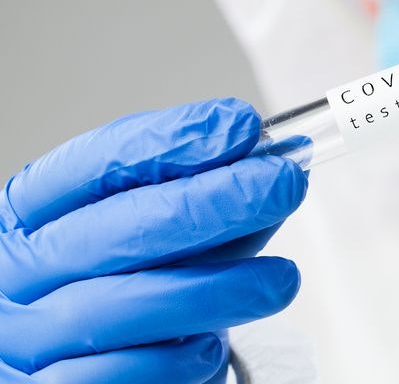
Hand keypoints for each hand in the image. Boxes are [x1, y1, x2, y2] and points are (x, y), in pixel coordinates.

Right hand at [0, 98, 307, 382]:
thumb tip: (272, 165)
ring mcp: (25, 334)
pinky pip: (122, 373)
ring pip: (123, 306)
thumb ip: (207, 200)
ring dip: (216, 289)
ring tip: (282, 279)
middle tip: (284, 185)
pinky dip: (176, 356)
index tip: (242, 127)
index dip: (172, 141)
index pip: (96, 163)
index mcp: (31, 211)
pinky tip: (213, 343)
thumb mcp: (153, 233)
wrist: (85, 370)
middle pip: (117, 229)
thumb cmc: (123, 285)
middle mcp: (18, 268)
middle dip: (213, 203)